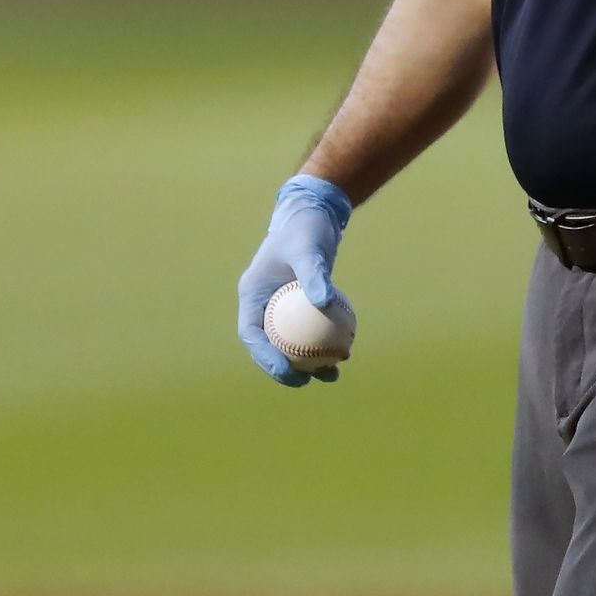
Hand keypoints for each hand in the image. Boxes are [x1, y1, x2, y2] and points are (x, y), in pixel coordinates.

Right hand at [235, 173, 353, 386]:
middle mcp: (263, 303)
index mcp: (252, 294)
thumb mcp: (309, 249)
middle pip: (269, 345)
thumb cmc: (306, 229)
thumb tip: (324, 303)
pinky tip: (344, 353)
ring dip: (309, 361)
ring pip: (291, 341)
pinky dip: (323, 342)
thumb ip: (314, 274)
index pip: (252, 334)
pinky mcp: (299, 304)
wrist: (315, 213)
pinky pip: (309, 330)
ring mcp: (280, 305)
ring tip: (333, 375)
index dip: (265, 358)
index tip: (287, 372)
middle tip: (308, 382)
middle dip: (286, 369)